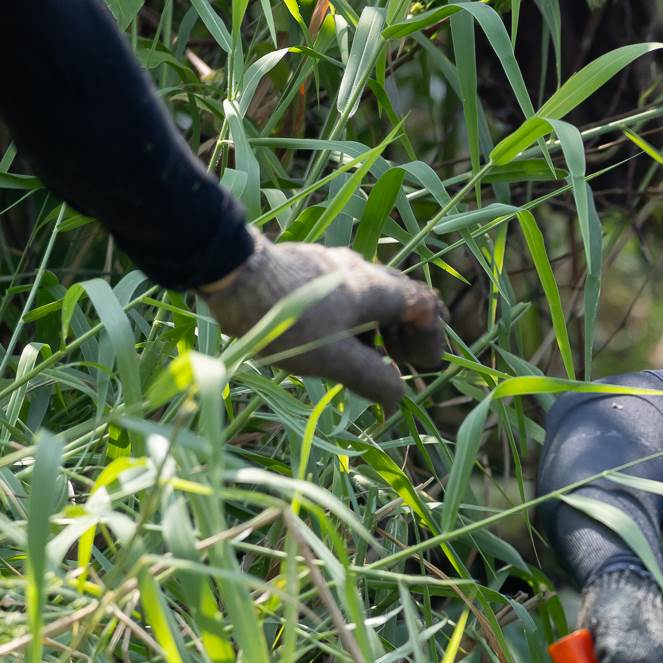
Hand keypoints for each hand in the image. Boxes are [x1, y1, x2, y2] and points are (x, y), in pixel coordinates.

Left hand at [200, 237, 444, 402]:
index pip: (423, 306)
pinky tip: (334, 339)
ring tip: (369, 357)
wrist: (231, 274)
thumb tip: (398, 396)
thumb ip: (371, 378)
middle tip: (403, 362)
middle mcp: (359, 269)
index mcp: (374, 288)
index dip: (432, 337)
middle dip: (408, 332)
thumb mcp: (333, 359)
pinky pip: (346, 292)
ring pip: (371, 295)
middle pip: (401, 298)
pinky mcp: (308, 268)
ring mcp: (332, 265)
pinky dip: (355, 318)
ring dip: (380, 327)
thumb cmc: (286, 320)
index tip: (424, 365)